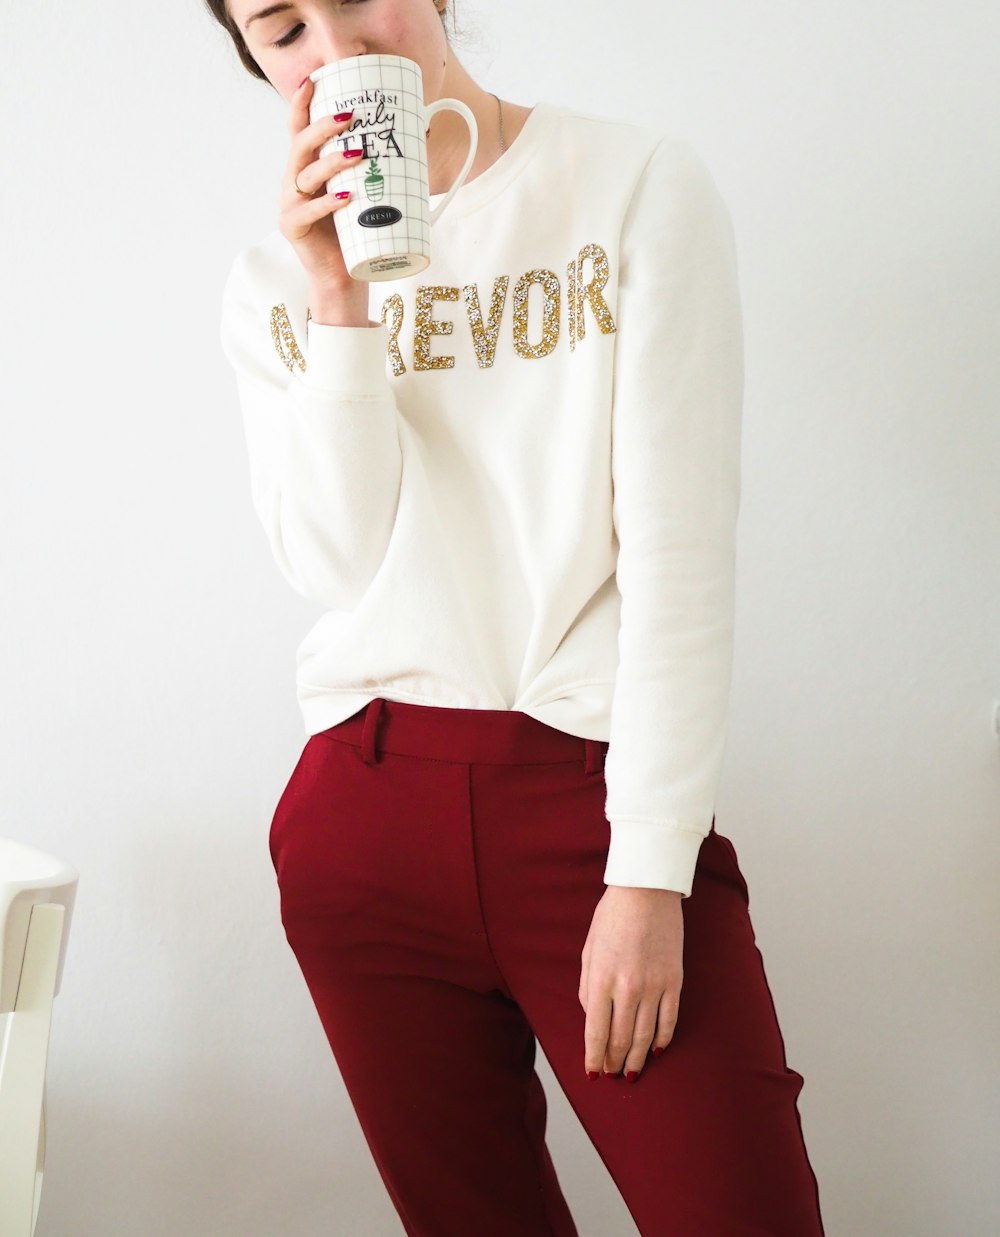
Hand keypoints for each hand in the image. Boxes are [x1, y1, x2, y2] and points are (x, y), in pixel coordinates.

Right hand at [279, 77, 363, 292]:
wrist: (343, 277)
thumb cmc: (355, 232)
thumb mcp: (365, 193)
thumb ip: (377, 167)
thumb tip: (419, 136)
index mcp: (307, 167)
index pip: (299, 129)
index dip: (301, 104)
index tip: (313, 80)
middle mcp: (294, 181)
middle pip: (300, 145)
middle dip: (323, 127)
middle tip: (349, 118)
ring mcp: (290, 204)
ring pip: (305, 174)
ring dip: (331, 162)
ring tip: (356, 155)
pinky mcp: (293, 227)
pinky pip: (307, 211)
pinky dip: (327, 203)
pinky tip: (345, 197)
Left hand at [579, 885, 683, 1079]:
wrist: (646, 891)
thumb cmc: (612, 918)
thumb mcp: (589, 951)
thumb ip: (588, 987)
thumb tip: (592, 1018)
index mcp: (601, 980)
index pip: (596, 1033)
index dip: (594, 1058)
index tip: (593, 1072)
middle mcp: (627, 988)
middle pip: (621, 1039)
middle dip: (615, 1062)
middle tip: (612, 1075)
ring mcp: (654, 986)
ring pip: (645, 1036)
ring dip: (637, 1059)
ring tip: (632, 1073)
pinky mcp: (674, 981)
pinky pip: (669, 1020)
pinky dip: (662, 1039)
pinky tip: (656, 1051)